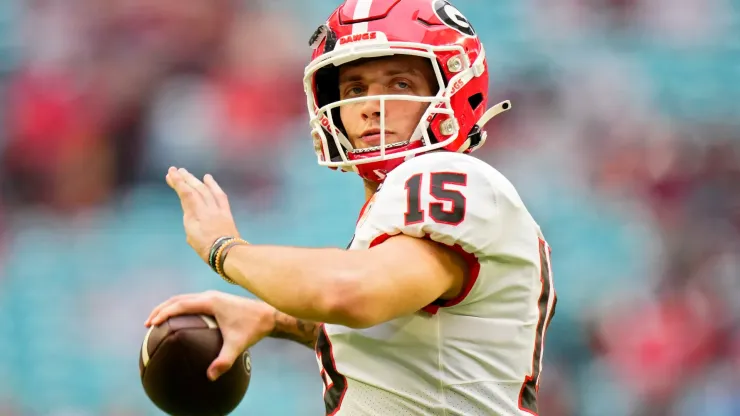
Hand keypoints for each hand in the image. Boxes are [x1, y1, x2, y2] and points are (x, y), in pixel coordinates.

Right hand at [145, 291, 275, 380]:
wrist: (269, 315)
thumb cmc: (253, 328)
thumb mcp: (238, 346)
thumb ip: (224, 361)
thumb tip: (210, 376)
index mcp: (210, 302)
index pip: (180, 304)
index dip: (164, 313)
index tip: (151, 324)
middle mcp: (209, 296)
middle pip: (178, 299)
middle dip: (161, 309)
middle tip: (147, 324)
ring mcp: (212, 296)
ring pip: (184, 299)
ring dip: (169, 308)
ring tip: (157, 323)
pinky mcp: (216, 300)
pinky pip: (192, 302)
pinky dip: (180, 310)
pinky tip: (179, 324)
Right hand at [166, 167, 239, 262]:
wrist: (226, 252)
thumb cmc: (206, 249)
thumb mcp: (191, 237)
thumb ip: (190, 222)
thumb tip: (191, 213)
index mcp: (194, 216)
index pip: (185, 194)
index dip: (178, 182)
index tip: (170, 174)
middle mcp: (205, 209)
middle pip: (194, 189)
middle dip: (184, 178)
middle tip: (175, 170)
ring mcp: (216, 209)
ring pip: (205, 190)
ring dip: (195, 180)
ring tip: (186, 172)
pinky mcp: (226, 211)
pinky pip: (219, 195)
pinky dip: (213, 185)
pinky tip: (208, 178)